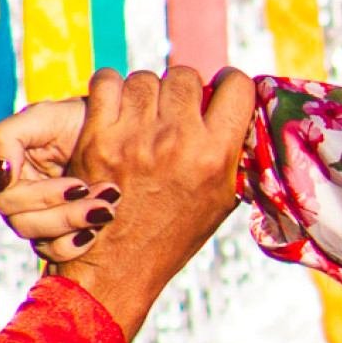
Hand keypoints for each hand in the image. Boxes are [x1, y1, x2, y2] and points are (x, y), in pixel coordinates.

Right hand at [0, 92, 116, 261]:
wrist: (113, 129)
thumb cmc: (74, 118)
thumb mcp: (43, 116)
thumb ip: (8, 137)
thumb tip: (1, 175)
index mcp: (3, 169)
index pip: (9, 198)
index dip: (44, 196)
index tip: (80, 185)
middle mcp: (13, 195)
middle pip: (23, 223)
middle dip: (66, 213)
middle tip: (104, 198)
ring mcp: (34, 215)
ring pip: (40, 240)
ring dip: (76, 226)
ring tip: (107, 209)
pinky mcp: (56, 231)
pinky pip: (55, 252)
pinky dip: (76, 246)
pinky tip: (97, 232)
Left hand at [43, 67, 252, 339]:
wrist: (119, 266)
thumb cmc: (175, 234)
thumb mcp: (222, 199)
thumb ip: (232, 154)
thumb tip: (243, 114)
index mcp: (215, 155)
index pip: (236, 85)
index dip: (228, 85)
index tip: (219, 95)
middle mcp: (178, 140)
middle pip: (186, 76)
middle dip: (184, 88)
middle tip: (176, 108)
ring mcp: (135, 136)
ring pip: (146, 78)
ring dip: (146, 91)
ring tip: (144, 113)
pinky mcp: (98, 136)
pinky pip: (107, 82)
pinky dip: (111, 88)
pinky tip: (116, 106)